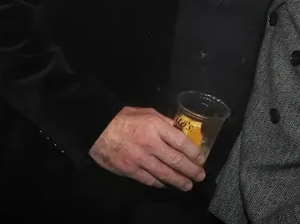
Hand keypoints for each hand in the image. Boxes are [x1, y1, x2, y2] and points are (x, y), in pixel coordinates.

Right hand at [89, 106, 205, 190]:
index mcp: (157, 127)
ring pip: (164, 173)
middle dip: (191, 170)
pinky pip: (149, 180)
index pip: (181, 142)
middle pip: (176, 160)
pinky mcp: (130, 170)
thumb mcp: (149, 113)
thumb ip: (166, 123)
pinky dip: (160, 183)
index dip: (194, 153)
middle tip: (200, 176)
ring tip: (188, 185)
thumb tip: (182, 131)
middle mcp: (151, 144)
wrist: (98, 129)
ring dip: (179, 181)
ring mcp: (140, 159)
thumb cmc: (125, 118)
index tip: (202, 159)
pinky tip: (168, 185)